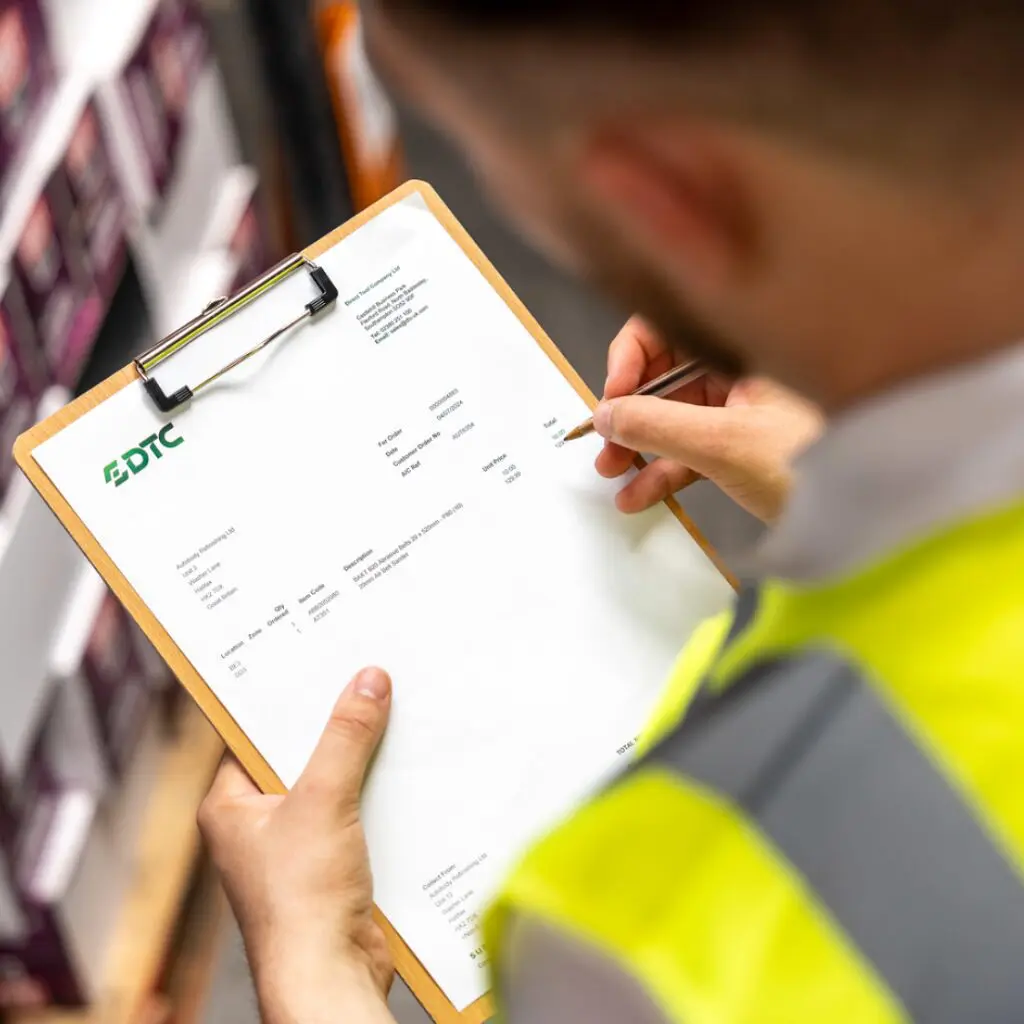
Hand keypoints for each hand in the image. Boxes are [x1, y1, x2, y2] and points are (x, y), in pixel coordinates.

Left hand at [199, 668, 396, 1023]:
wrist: (329, 975)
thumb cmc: (299, 902)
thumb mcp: (322, 800)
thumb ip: (344, 738)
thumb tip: (367, 683)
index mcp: (230, 805)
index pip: (253, 733)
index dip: (286, 699)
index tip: (318, 662)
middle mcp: (259, 823)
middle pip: (299, 755)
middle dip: (334, 725)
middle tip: (365, 679)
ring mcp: (297, 845)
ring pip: (333, 783)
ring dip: (362, 759)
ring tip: (393, 714)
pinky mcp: (332, 864)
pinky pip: (356, 812)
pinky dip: (378, 793)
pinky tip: (407, 769)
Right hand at [593, 316, 822, 522]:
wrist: (879, 516)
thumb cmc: (812, 466)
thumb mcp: (723, 444)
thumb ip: (655, 426)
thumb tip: (602, 415)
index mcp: (747, 343)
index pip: (670, 324)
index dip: (631, 357)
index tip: (611, 399)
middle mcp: (746, 366)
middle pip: (669, 372)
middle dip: (630, 410)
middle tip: (604, 447)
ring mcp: (750, 407)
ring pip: (680, 414)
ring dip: (643, 445)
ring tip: (613, 476)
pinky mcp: (751, 445)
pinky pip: (698, 448)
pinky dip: (669, 469)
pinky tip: (641, 497)